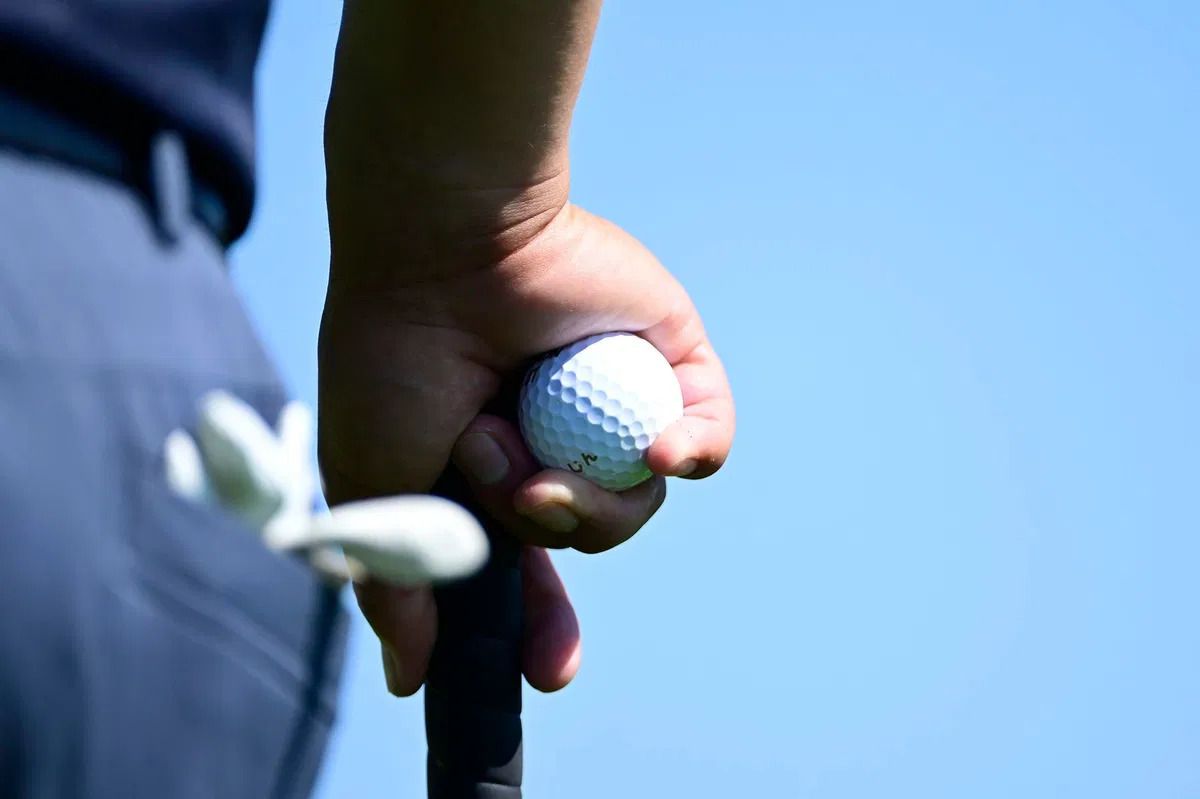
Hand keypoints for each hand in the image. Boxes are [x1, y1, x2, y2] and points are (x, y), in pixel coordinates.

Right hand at [318, 201, 734, 692]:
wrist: (439, 253)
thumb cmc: (389, 361)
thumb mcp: (373, 489)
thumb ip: (397, 586)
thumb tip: (409, 679)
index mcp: (489, 469)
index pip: (529, 565)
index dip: (540, 623)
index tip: (550, 671)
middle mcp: (553, 439)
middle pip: (588, 537)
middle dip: (563, 555)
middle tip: (527, 507)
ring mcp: (611, 402)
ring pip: (634, 503)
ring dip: (574, 492)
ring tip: (510, 438)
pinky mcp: (666, 363)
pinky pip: (705, 440)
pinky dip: (687, 453)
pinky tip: (656, 455)